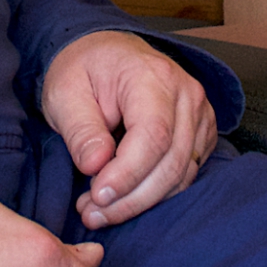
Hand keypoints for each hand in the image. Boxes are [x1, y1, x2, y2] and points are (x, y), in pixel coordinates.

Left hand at [41, 30, 217, 230]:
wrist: (104, 53)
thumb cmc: (83, 69)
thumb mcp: (65, 92)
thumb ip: (81, 130)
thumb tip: (95, 167)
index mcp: (152, 76)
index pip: (153, 136)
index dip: (127, 175)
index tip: (96, 196)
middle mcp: (185, 92)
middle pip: (172, 161)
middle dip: (131, 198)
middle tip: (92, 213)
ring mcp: (198, 111)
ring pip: (182, 174)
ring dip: (142, 201)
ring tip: (101, 210)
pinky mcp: (201, 130)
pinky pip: (187, 172)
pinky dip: (158, 193)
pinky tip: (126, 197)